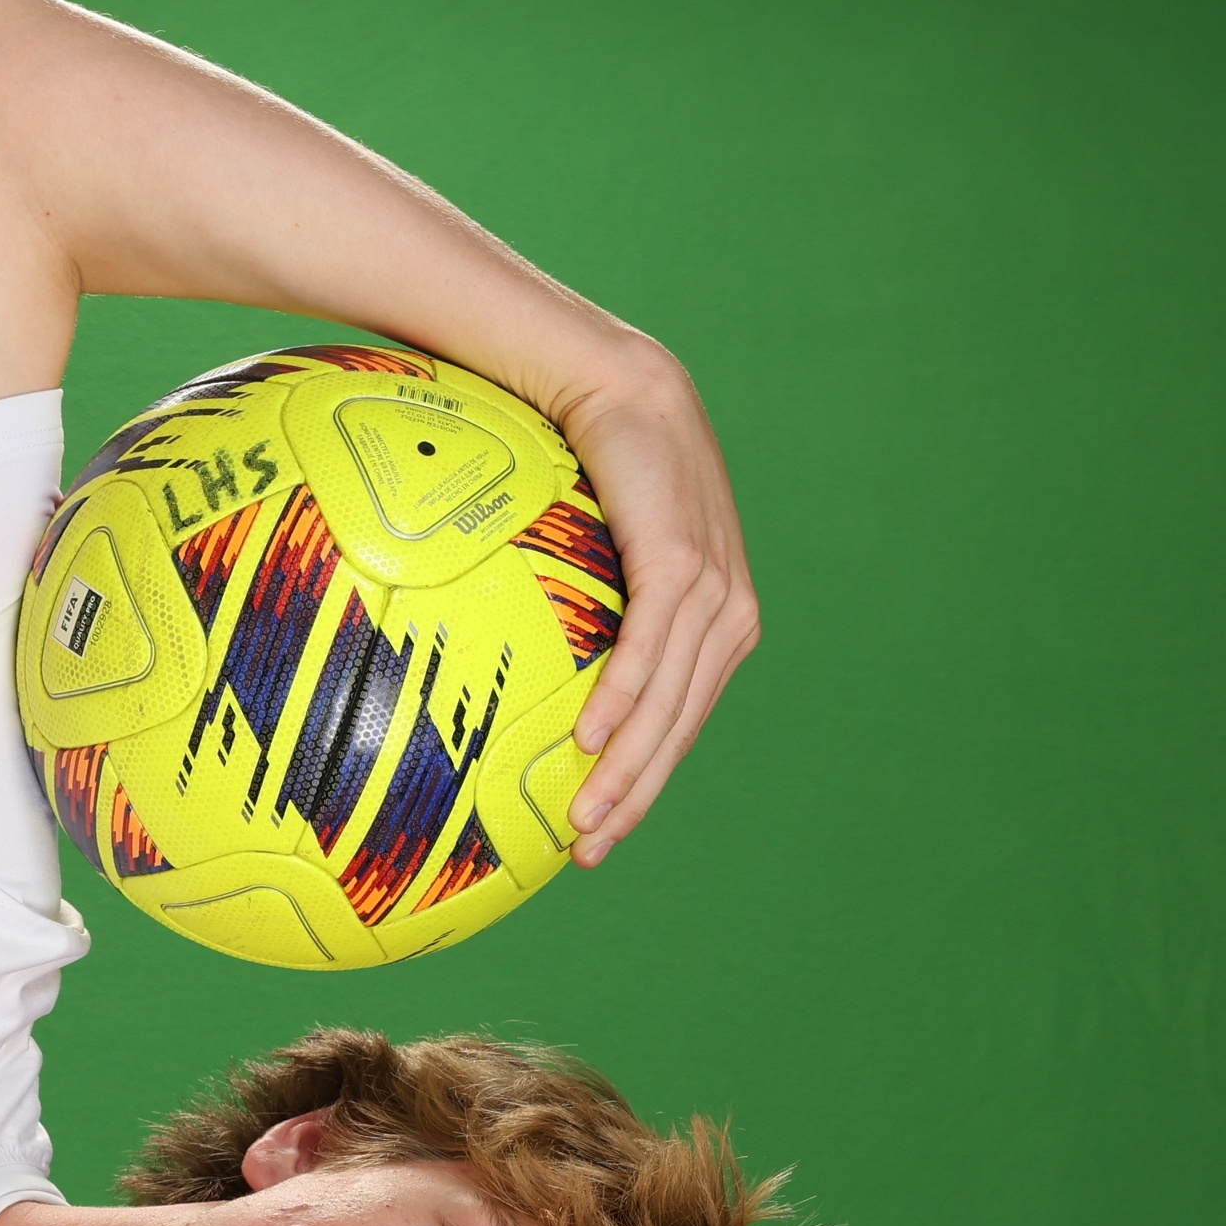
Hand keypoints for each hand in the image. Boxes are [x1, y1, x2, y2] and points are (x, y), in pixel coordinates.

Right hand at [552, 346, 759, 863]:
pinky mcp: (681, 557)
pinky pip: (652, 646)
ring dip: (630, 764)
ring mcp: (710, 581)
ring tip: (584, 818)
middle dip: (639, 793)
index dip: (646, 779)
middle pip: (684, 723)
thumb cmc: (575, 456)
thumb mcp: (581, 546)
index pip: (683, 715)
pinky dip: (626, 697)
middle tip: (589, 851)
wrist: (602, 374)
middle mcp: (726, 606)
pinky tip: (590, 739)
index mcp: (712, 613)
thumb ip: (575, 607)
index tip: (597, 831)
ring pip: (673, 698)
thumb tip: (499, 659)